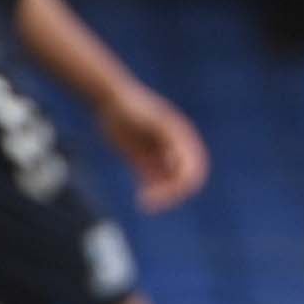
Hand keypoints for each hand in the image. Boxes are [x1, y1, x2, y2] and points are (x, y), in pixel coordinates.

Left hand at [104, 86, 210, 213]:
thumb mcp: (150, 120)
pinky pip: (154, 182)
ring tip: (144, 202)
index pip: (192, 170)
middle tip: (152, 203)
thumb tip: (175, 157)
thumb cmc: (133, 108)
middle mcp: (175, 149)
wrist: (111, 100)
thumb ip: (165, 135)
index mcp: (183, 140)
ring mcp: (161, 155)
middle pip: (184, 180)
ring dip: (162, 196)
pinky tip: (141, 198)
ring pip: (170, 183)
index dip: (181, 186)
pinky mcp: (145, 160)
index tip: (162, 194)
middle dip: (172, 194)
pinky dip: (151, 192)